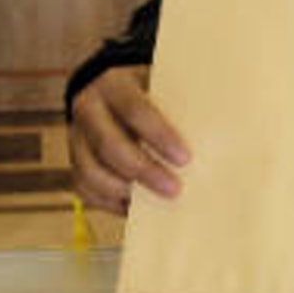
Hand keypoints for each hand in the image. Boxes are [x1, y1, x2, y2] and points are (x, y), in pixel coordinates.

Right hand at [68, 66, 190, 214]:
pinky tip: (133, 208)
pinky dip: (108, 202)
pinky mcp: (74, 161)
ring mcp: (76, 137)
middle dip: (143, 170)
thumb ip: (180, 104)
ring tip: (155, 202)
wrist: (109, 89)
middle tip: (174, 189)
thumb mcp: (162, 85)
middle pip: (108, 144)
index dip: (158, 135)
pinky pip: (83, 188)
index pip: (133, 109)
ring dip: (123, 191)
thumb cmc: (147, 91)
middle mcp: (89, 109)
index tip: (185, 157)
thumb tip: (219, 133)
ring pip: (90, 171)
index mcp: (114, 85)